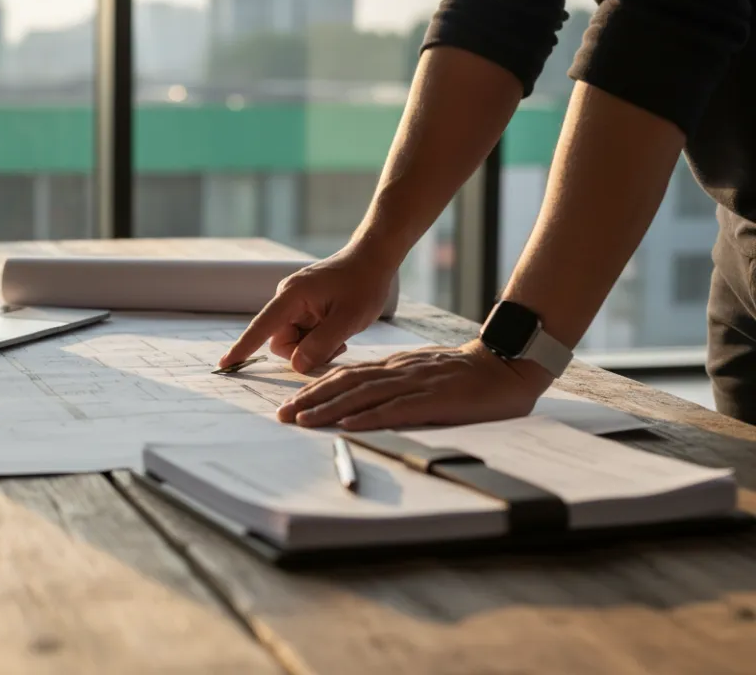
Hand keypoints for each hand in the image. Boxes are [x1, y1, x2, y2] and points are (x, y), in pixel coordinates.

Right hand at [218, 244, 395, 373]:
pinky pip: (302, 333)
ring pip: (293, 340)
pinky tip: (336, 328)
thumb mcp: (348, 319)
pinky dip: (318, 339)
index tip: (225, 364)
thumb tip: (297, 365)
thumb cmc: (363, 284)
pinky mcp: (303, 306)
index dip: (243, 348)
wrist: (373, 259)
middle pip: (281, 341)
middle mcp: (287, 298)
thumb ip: (321, 345)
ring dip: (314, 346)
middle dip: (304, 351)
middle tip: (336, 346)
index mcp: (292, 297)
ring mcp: (294, 303)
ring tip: (340, 335)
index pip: (261, 327)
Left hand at [276, 341, 552, 430]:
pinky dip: (371, 417)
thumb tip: (362, 401)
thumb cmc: (465, 374)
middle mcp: (398, 371)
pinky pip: (397, 408)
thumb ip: (395, 383)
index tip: (291, 402)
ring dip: (330, 408)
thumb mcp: (422, 373)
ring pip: (364, 395)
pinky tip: (349, 425)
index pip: (346, 375)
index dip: (316, 388)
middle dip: (311, 399)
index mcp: (395, 366)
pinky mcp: (435, 399)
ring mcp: (416, 383)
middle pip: (345, 383)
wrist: (506, 364)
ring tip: (303, 420)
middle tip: (282, 414)